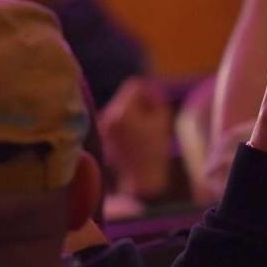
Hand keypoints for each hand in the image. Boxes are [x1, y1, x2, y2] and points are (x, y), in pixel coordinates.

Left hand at [97, 77, 176, 200]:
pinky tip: (136, 139)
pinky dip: (127, 124)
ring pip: (121, 108)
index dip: (150, 91)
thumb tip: (150, 93)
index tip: (158, 105)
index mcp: (122, 111)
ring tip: (146, 131)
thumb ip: (157, 100)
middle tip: (154, 119)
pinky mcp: (104, 136)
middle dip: (141, 103)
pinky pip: (116, 120)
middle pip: (126, 96)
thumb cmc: (155, 152)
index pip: (134, 85)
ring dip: (134, 113)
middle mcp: (108, 116)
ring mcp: (104, 127)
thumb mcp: (162, 121)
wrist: (141, 182)